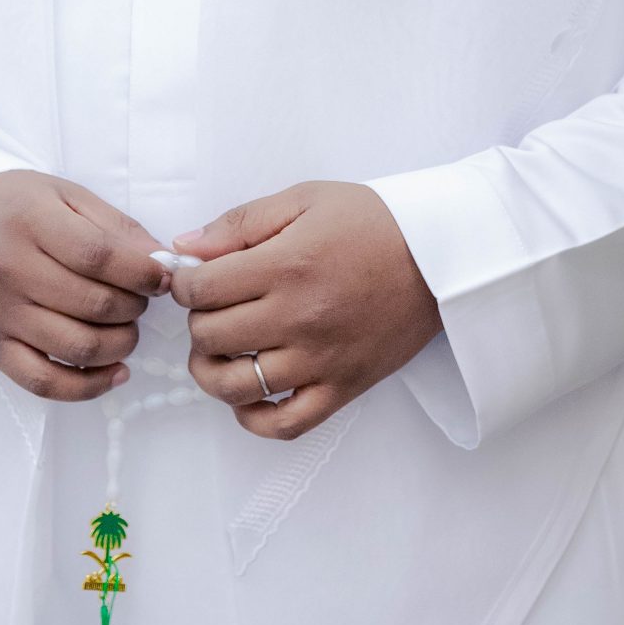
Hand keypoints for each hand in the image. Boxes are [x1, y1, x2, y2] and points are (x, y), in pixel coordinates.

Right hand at [0, 170, 169, 401]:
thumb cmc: (10, 207)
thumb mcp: (61, 194)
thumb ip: (114, 225)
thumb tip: (161, 261)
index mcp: (31, 222)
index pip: (100, 256)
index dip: (142, 272)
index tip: (163, 276)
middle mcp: (10, 271)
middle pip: (94, 305)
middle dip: (135, 307)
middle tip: (140, 298)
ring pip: (77, 347)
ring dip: (121, 344)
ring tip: (127, 329)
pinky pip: (44, 383)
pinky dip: (88, 387)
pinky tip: (116, 372)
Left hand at [169, 182, 442, 440]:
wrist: (440, 256)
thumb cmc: (373, 222)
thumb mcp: (304, 199)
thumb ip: (240, 223)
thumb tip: (185, 246)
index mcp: (286, 266)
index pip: (200, 290)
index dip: (183, 282)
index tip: (192, 277)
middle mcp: (299, 318)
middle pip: (211, 337)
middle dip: (197, 320)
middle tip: (212, 307)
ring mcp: (321, 360)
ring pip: (236, 387)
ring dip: (212, 370)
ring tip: (219, 351)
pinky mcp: (343, 388)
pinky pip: (285, 424)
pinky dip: (254, 418)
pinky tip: (247, 395)